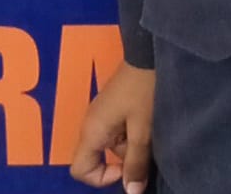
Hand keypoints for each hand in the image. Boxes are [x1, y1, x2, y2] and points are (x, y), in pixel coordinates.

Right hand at [70, 63, 155, 190]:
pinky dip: (133, 130)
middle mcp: (91, 123)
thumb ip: (136, 162)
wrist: (149, 51)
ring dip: (132, 142)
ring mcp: (102, 112)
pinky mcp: (114, 103)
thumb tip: (132, 193)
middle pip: (99, 156)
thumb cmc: (143, 90)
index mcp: (91, 131)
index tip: (126, 167)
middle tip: (146, 144)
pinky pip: (119, 128)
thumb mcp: (142, 130)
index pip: (80, 170)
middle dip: (123, 158)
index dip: (101, 177)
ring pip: (113, 143)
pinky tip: (149, 119)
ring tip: (151, 126)